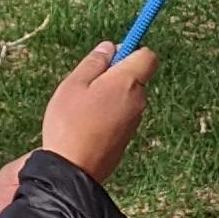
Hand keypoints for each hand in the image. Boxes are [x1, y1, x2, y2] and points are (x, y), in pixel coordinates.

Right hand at [0, 41, 158, 217]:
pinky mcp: (127, 138)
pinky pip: (122, 115)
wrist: (72, 170)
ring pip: (127, 97)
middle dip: (116, 74)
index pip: (148, 56)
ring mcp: (134, 121)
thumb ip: (95, 62)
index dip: (132, 51)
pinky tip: (87, 124)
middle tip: (86, 84)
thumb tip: (110, 47)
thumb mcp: (74, 84)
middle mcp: (138, 101)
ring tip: (83, 108)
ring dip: (110, 95)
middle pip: (136, 77)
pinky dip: (108, 113)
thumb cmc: (70, 123)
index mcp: (128, 82)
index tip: (110, 57)